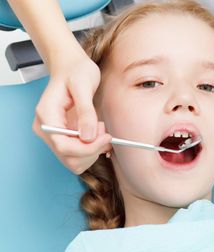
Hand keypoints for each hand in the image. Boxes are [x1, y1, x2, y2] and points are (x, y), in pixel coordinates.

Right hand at [32, 52, 111, 173]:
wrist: (72, 67)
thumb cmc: (76, 71)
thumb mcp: (84, 85)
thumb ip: (86, 111)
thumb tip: (88, 136)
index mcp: (46, 116)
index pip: (63, 147)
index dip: (87, 149)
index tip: (106, 137)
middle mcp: (46, 129)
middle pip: (69, 158)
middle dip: (91, 150)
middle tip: (103, 130)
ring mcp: (54, 135)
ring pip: (74, 161)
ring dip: (93, 151)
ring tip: (99, 128)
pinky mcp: (64, 137)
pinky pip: (78, 155)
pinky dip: (92, 150)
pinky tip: (98, 135)